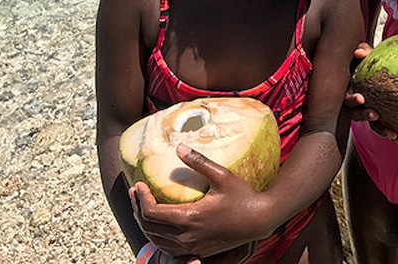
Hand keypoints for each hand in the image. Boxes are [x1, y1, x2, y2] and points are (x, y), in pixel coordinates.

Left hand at [130, 144, 270, 259]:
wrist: (261, 220)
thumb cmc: (244, 196)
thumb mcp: (222, 175)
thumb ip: (199, 162)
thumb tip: (179, 147)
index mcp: (189, 218)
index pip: (151, 213)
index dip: (141, 199)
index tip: (140, 184)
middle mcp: (187, 236)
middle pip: (149, 228)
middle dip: (138, 209)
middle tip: (136, 193)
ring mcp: (192, 246)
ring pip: (156, 241)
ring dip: (145, 225)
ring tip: (142, 207)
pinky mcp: (198, 250)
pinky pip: (169, 248)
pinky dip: (158, 237)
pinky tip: (160, 225)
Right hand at [345, 43, 397, 142]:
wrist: (382, 67)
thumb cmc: (370, 60)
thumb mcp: (366, 55)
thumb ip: (363, 51)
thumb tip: (359, 51)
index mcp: (352, 89)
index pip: (348, 97)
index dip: (353, 99)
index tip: (361, 99)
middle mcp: (358, 103)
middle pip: (357, 113)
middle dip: (365, 115)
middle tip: (375, 114)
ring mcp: (369, 111)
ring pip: (371, 124)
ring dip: (381, 130)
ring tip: (392, 134)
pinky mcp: (380, 117)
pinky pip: (384, 128)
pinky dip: (391, 134)